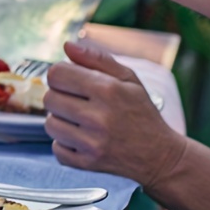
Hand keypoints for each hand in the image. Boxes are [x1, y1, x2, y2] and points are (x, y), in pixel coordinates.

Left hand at [43, 40, 186, 189]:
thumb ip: (96, 58)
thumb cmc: (141, 113)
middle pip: (49, 98)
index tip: (70, 81)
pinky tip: (82, 139)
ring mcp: (93, 143)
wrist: (160, 156)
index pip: (56, 74)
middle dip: (60, 97)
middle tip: (78, 103)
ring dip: (61, 121)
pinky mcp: (89, 163)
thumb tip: (67, 45)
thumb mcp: (128, 79)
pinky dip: (65, 144)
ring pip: (49, 124)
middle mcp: (99, 117)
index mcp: (107, 90)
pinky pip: (56, 149)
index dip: (60, 75)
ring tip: (80, 121)